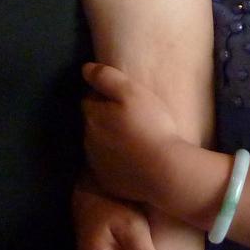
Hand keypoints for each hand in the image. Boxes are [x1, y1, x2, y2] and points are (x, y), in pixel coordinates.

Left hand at [82, 61, 177, 205]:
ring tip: (131, 139)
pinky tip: (131, 160)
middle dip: (103, 118)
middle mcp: (87, 139)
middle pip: (92, 122)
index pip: (89, 99)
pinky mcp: (106, 181)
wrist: (164, 172)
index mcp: (92, 115)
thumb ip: (106, 77)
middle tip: (127, 118)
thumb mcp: (132, 92)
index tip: (120, 98)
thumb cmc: (150, 126)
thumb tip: (85, 68)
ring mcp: (96, 163)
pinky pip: (106, 167)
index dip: (103, 96)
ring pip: (97, 145)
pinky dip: (114, 162)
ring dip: (108, 140)